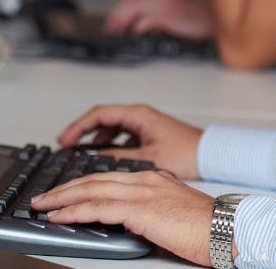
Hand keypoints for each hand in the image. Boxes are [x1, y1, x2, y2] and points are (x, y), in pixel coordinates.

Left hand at [30, 169, 213, 265]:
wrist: (224, 228)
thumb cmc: (205, 226)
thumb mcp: (172, 211)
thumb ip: (149, 210)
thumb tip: (129, 221)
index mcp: (153, 177)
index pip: (108, 177)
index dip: (82, 185)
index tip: (64, 193)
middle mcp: (145, 179)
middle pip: (94, 179)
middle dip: (64, 189)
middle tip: (43, 198)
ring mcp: (141, 191)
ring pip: (91, 190)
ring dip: (61, 199)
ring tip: (42, 207)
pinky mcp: (139, 208)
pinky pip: (98, 208)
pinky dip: (74, 212)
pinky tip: (60, 217)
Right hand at [56, 104, 203, 179]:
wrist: (211, 155)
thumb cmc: (187, 152)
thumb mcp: (148, 158)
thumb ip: (121, 158)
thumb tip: (97, 161)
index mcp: (138, 115)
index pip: (99, 115)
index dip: (78, 127)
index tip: (64, 139)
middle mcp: (140, 116)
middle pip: (103, 119)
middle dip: (83, 131)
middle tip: (66, 145)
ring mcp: (144, 125)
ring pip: (112, 128)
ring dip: (96, 138)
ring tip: (81, 153)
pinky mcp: (149, 135)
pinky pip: (122, 136)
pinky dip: (110, 144)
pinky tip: (105, 158)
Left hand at [103, 0, 214, 39]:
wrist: (212, 19)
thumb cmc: (192, 20)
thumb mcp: (170, 17)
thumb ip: (154, 19)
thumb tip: (138, 28)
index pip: (131, 0)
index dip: (118, 12)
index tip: (110, 24)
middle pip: (128, 3)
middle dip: (115, 17)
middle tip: (108, 31)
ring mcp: (162, 6)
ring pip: (133, 10)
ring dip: (122, 23)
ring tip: (115, 35)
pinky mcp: (167, 16)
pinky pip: (145, 22)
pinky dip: (137, 28)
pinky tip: (134, 36)